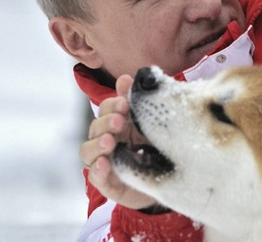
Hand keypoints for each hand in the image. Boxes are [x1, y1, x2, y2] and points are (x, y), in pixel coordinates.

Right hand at [80, 74, 158, 210]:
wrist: (173, 179)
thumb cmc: (159, 147)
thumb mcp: (152, 123)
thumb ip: (138, 101)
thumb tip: (126, 77)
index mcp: (117, 124)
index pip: (105, 109)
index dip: (111, 105)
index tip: (125, 103)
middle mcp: (107, 141)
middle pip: (95, 128)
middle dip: (105, 122)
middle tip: (119, 121)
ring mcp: (105, 162)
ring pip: (88, 151)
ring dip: (97, 144)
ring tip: (110, 141)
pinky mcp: (109, 183)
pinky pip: (96, 177)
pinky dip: (98, 170)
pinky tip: (105, 163)